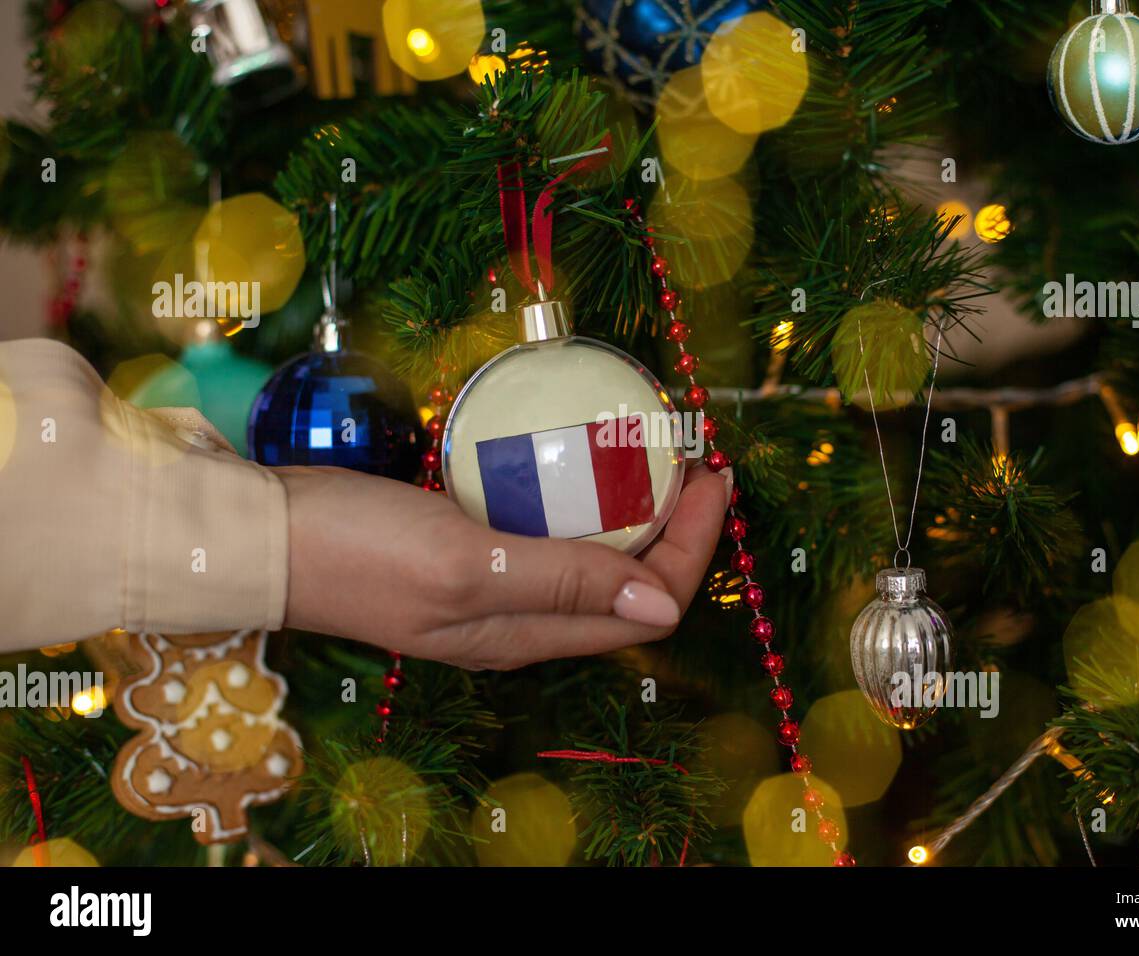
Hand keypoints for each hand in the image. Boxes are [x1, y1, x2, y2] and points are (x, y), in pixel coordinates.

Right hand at [276, 463, 730, 668]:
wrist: (262, 537)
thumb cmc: (360, 551)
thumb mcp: (469, 565)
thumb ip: (565, 583)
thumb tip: (663, 604)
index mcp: (530, 634)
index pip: (647, 606)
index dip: (694, 548)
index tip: (710, 475)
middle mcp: (522, 620)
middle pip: (629, 584)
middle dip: (677, 526)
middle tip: (693, 455)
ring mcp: (494, 585)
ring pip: (591, 556)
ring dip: (632, 509)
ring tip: (652, 451)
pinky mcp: (468, 549)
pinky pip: (546, 530)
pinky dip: (578, 497)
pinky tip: (575, 456)